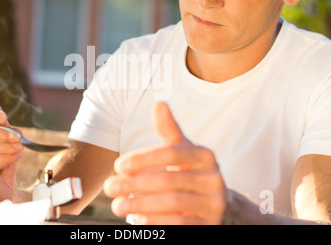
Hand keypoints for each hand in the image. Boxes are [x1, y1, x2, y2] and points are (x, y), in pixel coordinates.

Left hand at [104, 101, 225, 223]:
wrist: (220, 208)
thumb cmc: (191, 174)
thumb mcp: (183, 151)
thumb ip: (169, 130)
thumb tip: (159, 104)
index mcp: (205, 155)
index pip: (170, 153)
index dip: (142, 159)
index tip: (118, 166)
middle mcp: (214, 179)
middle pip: (168, 180)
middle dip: (133, 184)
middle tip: (110, 188)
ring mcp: (215, 204)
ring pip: (172, 203)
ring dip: (139, 204)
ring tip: (117, 205)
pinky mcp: (210, 226)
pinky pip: (180, 225)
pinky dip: (155, 221)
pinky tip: (137, 219)